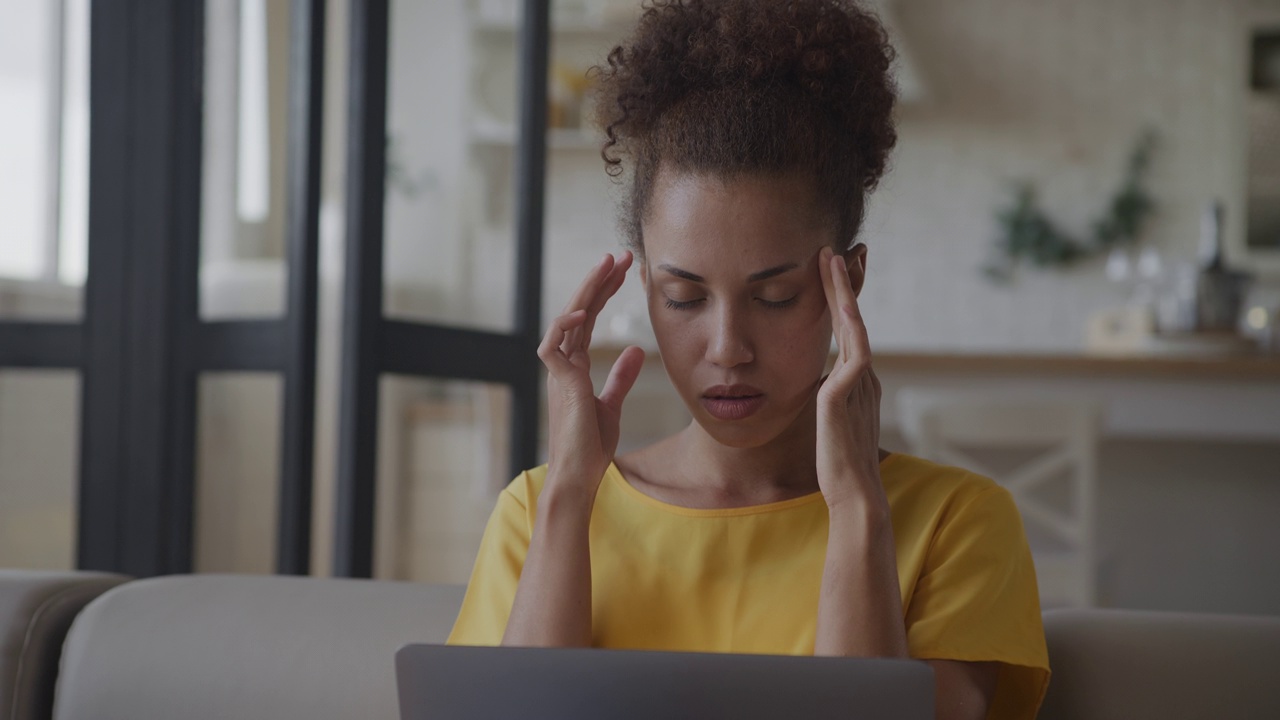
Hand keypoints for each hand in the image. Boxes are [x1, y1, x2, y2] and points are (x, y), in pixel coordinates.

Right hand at [539, 251, 645, 495]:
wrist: (579, 476)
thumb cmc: (591, 447)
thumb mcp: (612, 405)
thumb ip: (620, 377)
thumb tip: (634, 350)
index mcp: (574, 366)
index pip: (589, 318)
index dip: (604, 292)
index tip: (623, 270)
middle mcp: (563, 364)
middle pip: (579, 310)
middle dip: (599, 281)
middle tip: (619, 254)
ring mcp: (558, 372)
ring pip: (568, 319)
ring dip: (587, 290)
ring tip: (606, 265)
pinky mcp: (557, 384)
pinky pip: (553, 345)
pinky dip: (566, 325)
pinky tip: (585, 310)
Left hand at [815, 245, 884, 512]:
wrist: (853, 495)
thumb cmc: (836, 468)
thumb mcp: (826, 425)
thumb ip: (824, 402)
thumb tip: (813, 387)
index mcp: (857, 384)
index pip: (849, 333)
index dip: (841, 303)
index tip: (831, 275)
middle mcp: (863, 377)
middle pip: (854, 319)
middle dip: (846, 285)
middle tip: (836, 251)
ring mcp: (859, 382)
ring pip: (854, 325)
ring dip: (843, 291)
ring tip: (831, 259)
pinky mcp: (848, 392)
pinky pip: (854, 347)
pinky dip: (848, 320)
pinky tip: (837, 299)